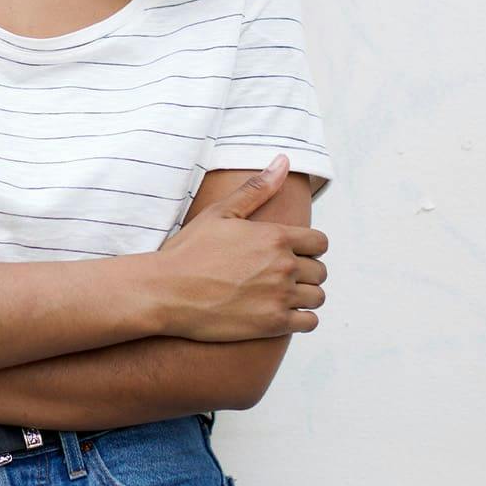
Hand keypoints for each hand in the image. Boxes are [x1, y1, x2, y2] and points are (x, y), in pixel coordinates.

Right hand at [152, 155, 328, 341]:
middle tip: (279, 276)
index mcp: (275, 236)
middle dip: (305, 272)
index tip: (292, 253)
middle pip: (319, 271)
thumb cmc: (189, 251)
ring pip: (317, 297)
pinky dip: (301, 319)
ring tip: (281, 295)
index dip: (308, 247)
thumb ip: (257, 189)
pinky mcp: (273, 324)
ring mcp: (280, 296)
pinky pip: (309, 322)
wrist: (165, 292)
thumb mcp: (220, 213)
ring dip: (304, 296)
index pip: (319, 242)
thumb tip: (284, 161)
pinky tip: (281, 314)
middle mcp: (284, 266)